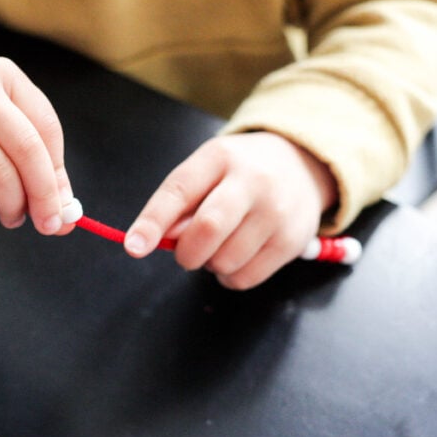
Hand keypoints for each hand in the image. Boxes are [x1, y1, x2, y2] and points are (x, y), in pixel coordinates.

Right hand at [0, 57, 73, 234]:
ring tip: (11, 215)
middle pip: (28, 150)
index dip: (57, 172)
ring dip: (13, 207)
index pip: (46, 128)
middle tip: (50, 225)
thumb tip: (68, 215)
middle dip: (44, 196)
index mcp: (1, 74)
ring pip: (1, 176)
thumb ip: (39, 167)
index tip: (63, 205)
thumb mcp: (3, 130)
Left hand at [123, 132, 337, 289]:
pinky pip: (245, 278)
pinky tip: (238, 256)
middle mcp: (252, 181)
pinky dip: (230, 277)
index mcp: (220, 158)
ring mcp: (277, 212)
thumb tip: (160, 239)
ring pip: (225, 261)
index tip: (134, 246)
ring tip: (221, 245)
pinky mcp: (292, 241)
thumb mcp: (207, 171)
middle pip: (207, 229)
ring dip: (210, 264)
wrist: (301, 166)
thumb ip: (179, 203)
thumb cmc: (239, 173)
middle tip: (186, 252)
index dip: (153, 222)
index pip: (179, 191)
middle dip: (186, 252)